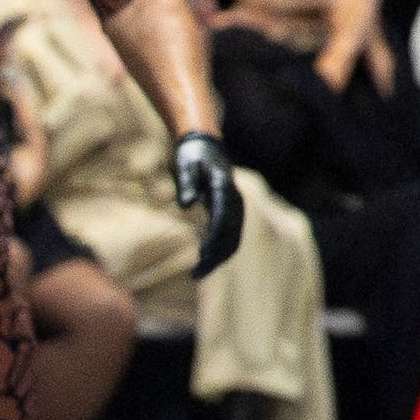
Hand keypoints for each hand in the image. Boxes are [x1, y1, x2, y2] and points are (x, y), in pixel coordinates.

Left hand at [171, 131, 245, 277]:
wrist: (205, 145)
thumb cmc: (191, 155)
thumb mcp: (184, 164)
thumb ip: (186, 182)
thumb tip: (186, 204)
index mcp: (223, 188)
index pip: (222, 220)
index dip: (213, 241)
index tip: (201, 258)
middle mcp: (234, 200)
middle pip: (231, 235)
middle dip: (216, 257)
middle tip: (196, 274)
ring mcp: (235, 206)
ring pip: (233, 239)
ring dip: (218, 258)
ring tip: (198, 273)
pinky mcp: (231, 212)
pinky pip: (230, 236)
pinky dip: (220, 251)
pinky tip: (204, 260)